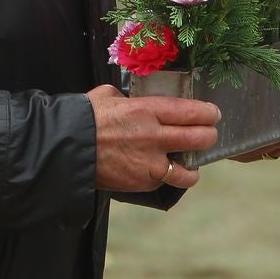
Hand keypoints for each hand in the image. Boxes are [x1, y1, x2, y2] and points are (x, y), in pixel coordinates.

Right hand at [86, 84, 219, 191]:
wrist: (66, 149)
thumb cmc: (85, 118)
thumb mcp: (108, 96)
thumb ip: (127, 98)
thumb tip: (132, 99)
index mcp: (146, 110)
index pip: (190, 111)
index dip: (207, 113)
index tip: (213, 113)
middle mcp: (154, 136)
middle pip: (199, 138)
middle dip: (209, 136)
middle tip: (209, 134)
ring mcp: (150, 163)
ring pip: (189, 169)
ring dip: (195, 165)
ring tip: (193, 162)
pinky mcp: (143, 182)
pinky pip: (167, 181)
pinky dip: (170, 178)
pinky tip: (168, 173)